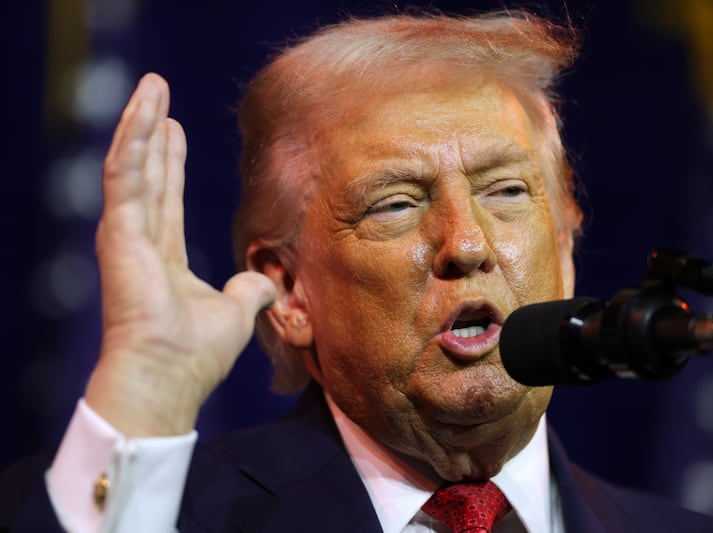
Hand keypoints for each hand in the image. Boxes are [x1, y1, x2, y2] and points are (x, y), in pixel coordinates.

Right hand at [84, 73, 275, 436]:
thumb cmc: (197, 354)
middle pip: (148, 173)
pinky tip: (144, 109)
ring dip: (141, 122)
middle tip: (158, 92)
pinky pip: (125, 174)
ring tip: (151, 85)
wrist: (169, 377)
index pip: (166, 197)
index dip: (171, 163)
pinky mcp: (118, 231)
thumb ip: (250, 289)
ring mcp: (126, 235)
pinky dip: (134, 139)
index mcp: (164, 258)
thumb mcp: (237, 312)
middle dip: (154, 132)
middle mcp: (140, 241)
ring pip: (133, 165)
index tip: (178, 129)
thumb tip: (267, 279)